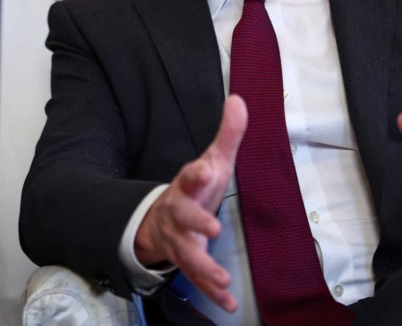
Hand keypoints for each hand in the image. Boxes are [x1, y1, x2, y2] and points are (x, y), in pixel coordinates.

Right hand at [135, 95, 247, 311]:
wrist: (162, 219)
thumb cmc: (195, 188)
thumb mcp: (212, 161)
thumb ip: (228, 134)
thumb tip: (239, 99)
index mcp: (188, 185)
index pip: (189, 175)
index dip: (196, 172)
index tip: (205, 169)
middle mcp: (179, 213)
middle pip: (182, 216)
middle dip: (196, 222)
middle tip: (213, 228)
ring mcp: (179, 240)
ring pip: (186, 254)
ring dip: (204, 268)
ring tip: (221, 279)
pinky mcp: (186, 260)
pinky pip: (197, 279)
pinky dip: (212, 293)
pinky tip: (228, 302)